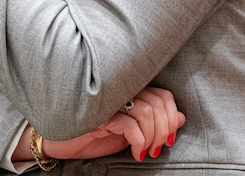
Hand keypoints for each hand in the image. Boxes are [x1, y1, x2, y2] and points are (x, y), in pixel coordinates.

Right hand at [43, 87, 185, 161]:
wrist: (62, 142)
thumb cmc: (96, 135)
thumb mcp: (131, 131)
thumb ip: (155, 123)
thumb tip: (181, 118)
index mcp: (131, 92)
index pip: (163, 95)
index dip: (172, 116)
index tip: (169, 138)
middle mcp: (122, 92)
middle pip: (158, 104)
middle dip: (164, 130)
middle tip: (158, 148)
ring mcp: (111, 102)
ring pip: (147, 112)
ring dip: (153, 137)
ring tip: (146, 151)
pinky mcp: (100, 116)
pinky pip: (130, 124)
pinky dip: (139, 141)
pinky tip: (136, 152)